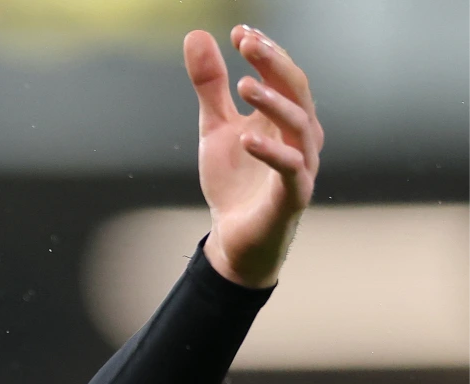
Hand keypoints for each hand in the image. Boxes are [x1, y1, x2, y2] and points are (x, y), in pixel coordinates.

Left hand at [184, 27, 322, 288]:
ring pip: (300, 125)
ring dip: (273, 102)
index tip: (239, 32)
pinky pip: (290, 169)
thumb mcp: (215, 126)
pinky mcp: (293, 195)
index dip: (265, 51)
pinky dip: (270, 151)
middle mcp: (300, 136)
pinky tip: (246, 138)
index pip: (283, 75)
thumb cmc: (234, 181)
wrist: (233, 238)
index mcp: (284, 117)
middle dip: (274, 64)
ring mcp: (301, 165)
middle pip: (298, 91)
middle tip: (247, 44)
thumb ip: (210, 86)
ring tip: (242, 85)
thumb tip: (197, 36)